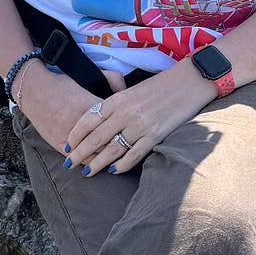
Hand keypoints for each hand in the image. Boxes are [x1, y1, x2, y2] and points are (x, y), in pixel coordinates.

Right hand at [12, 65, 121, 156]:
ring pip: (95, 154)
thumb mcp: (88, 78)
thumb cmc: (62, 84)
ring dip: (107, 158)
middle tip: (129, 146)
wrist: (33, 90)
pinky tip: (98, 164)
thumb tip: (126, 91)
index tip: (132, 129)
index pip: (116, 122)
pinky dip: (90, 162)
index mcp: (90, 106)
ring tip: (117, 158)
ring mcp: (69, 136)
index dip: (126, 127)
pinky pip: (79, 158)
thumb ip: (111, 80)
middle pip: (108, 141)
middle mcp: (80, 123)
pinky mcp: (58, 144)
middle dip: (121, 145)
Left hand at [60, 58, 216, 174]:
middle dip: (79, 153)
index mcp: (117, 99)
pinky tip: (112, 171)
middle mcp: (125, 113)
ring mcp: (140, 126)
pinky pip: (133, 155)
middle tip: (69, 164)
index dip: (75, 135)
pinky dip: (121, 165)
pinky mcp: (155, 136)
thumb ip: (115, 107)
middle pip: (95, 138)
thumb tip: (98, 125)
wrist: (188, 82)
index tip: (67, 145)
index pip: (88, 119)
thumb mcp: (131, 91)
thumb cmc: (159, 87)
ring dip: (97, 163)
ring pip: (111, 150)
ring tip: (86, 172)